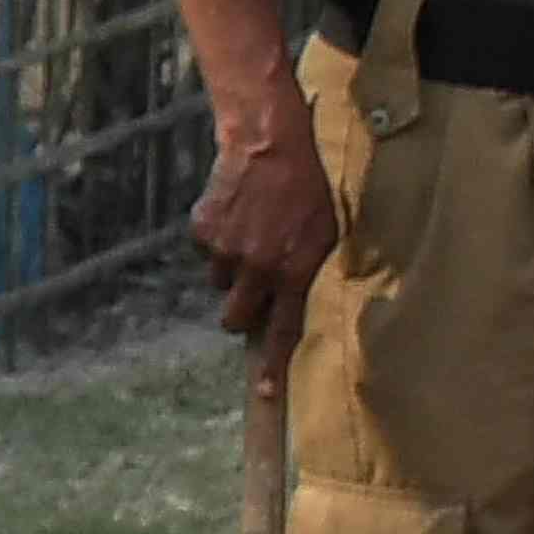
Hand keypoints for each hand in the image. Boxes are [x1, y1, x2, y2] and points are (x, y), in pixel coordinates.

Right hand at [189, 98, 338, 351]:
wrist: (271, 139)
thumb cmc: (312, 181)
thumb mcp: (330, 227)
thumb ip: (311, 269)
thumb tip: (296, 300)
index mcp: (294, 270)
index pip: (283, 330)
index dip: (274, 365)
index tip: (267, 394)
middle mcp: (257, 268)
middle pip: (234, 316)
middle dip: (241, 309)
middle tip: (252, 285)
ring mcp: (225, 251)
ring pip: (219, 280)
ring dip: (232, 267)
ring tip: (251, 231)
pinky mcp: (203, 231)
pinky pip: (206, 251)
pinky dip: (217, 239)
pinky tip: (235, 212)